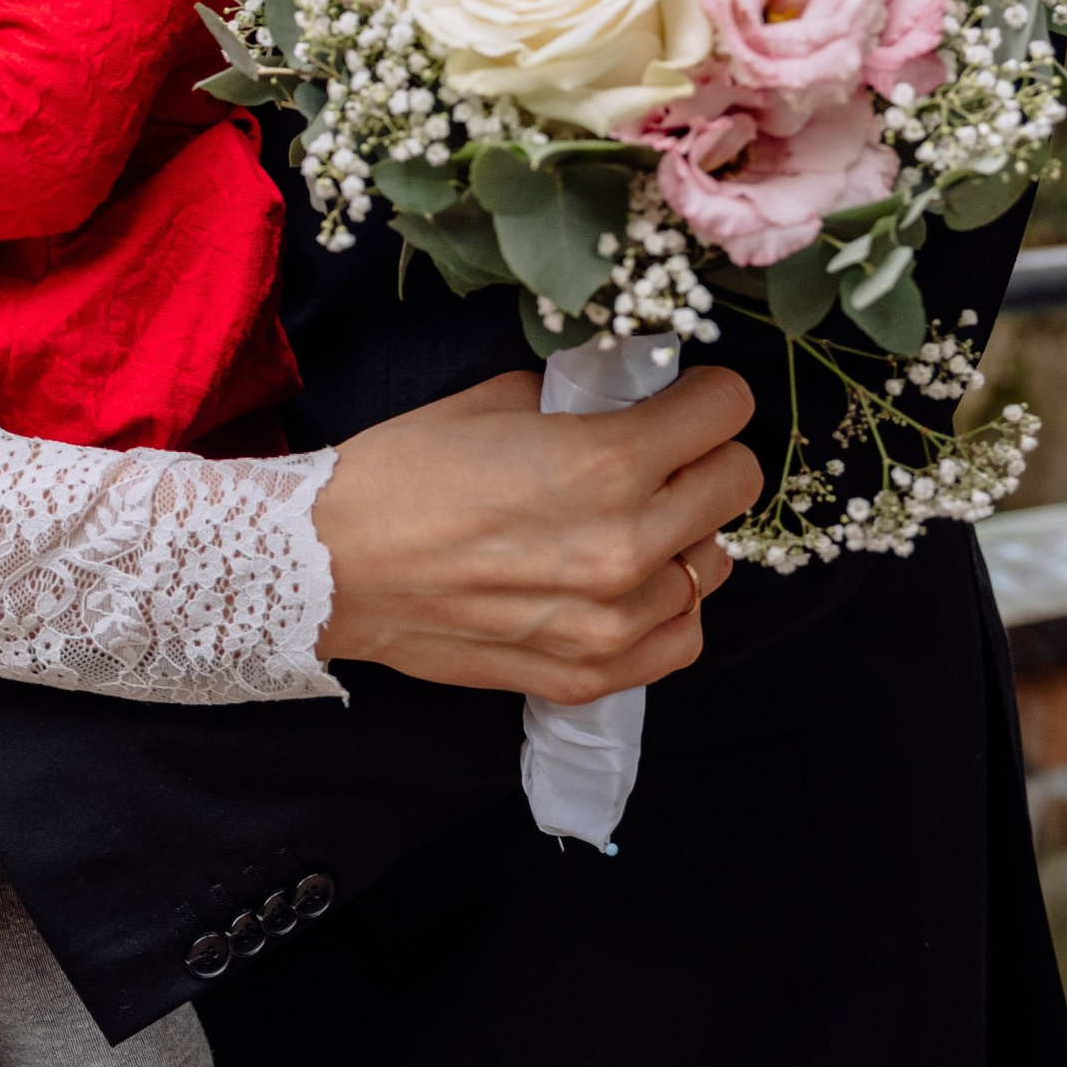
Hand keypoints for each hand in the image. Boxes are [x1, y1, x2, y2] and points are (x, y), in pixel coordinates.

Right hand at [312, 367, 757, 698]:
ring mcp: (611, 620)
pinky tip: (628, 584)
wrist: (330, 564)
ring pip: (714, 564)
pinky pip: (681, 636)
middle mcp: (624, 544)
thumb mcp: (496, 401)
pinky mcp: (589, 672)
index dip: (706, 394)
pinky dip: (667, 607)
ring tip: (633, 523)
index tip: (685, 397)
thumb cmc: (402, 473)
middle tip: (663, 454)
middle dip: (707, 456)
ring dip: (684, 536)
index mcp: (605, 461)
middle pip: (736, 484)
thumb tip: (632, 397)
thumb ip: (582, 401)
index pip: (728, 410)